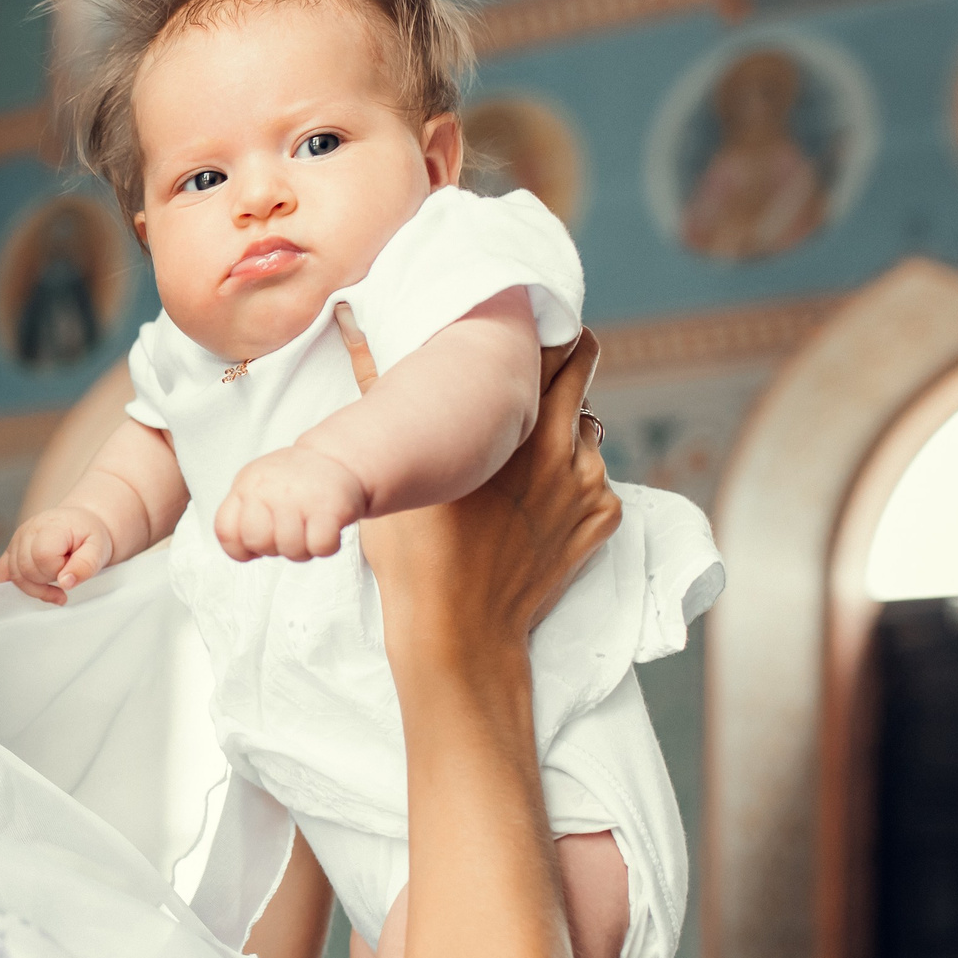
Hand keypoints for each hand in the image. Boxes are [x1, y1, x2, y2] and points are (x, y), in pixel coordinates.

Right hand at [0, 505, 116, 603]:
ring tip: (54, 589)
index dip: (57, 571)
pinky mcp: (12, 549)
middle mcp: (28, 530)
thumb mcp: (99, 549)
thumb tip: (65, 583)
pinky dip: (11, 584)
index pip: (42, 557)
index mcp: (51, 526)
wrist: (83, 524)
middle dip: (46, 582)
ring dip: (34, 587)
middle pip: (25, 568)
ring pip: (14, 574)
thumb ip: (85, 566)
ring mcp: (17, 539)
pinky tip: (25, 592)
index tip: (71, 570)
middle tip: (65, 580)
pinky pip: (2, 571)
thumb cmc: (90, 536)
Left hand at [214, 447, 368, 561]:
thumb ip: (243, 514)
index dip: (241, 547)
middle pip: (257, 542)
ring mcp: (298, 496)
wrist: (337, 457)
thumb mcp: (258, 486)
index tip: (258, 542)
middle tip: (288, 532)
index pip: (226, 531)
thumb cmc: (295, 483)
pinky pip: (319, 546)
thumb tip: (245, 551)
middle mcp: (268, 487)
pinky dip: (326, 546)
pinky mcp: (329, 506)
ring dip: (303, 549)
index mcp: (246, 485)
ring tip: (309, 528)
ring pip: (290, 549)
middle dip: (274, 548)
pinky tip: (327, 530)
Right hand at [360, 328, 620, 667]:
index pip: (547, 345)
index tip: (523, 325)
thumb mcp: (393, 470)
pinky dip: (575, 479)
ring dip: (566, 424)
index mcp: (510, 423)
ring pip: (588, 425)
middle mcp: (560, 444)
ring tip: (528, 446)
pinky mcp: (604, 517)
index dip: (537, 330)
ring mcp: (589, 482)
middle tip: (536, 363)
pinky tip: (538, 500)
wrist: (460, 632)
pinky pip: (599, 478)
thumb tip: (354, 327)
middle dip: (563, 358)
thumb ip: (381, 389)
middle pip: (581, 367)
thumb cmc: (416, 554)